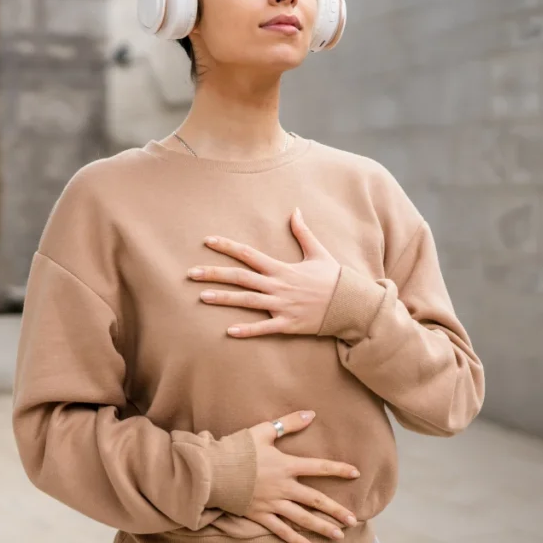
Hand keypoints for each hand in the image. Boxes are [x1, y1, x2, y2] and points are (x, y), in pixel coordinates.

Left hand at [189, 208, 340, 337]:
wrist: (351, 303)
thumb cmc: (334, 278)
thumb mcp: (318, 252)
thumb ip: (303, 232)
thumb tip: (295, 210)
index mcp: (282, 268)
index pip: (248, 254)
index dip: (227, 247)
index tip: (207, 241)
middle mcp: (278, 286)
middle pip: (240, 278)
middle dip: (214, 274)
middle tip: (190, 273)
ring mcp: (282, 306)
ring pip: (247, 301)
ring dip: (224, 299)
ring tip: (202, 297)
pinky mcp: (288, 324)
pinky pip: (264, 328)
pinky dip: (247, 330)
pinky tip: (229, 331)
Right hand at [244, 410, 359, 542]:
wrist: (213, 471)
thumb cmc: (237, 449)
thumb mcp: (263, 431)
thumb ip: (288, 423)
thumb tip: (311, 413)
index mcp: (286, 465)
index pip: (318, 467)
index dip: (338, 469)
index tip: (355, 473)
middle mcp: (283, 487)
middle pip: (314, 500)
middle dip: (335, 510)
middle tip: (353, 519)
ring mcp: (273, 503)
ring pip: (302, 518)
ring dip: (322, 527)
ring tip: (339, 535)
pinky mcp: (261, 515)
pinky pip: (282, 531)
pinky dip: (296, 541)